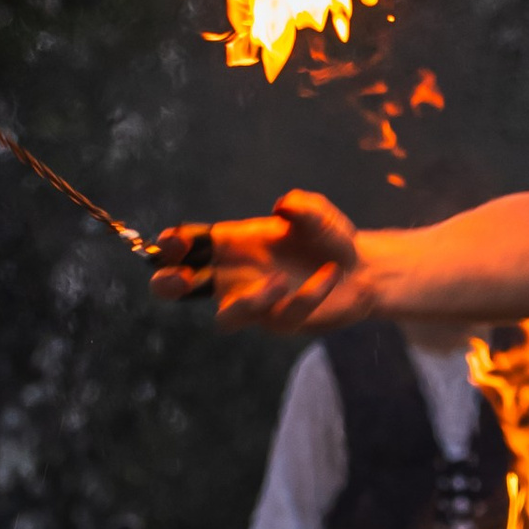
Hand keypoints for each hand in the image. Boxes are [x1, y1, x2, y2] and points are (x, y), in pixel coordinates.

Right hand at [154, 192, 370, 325]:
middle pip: (179, 289)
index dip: (171, 246)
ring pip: (226, 318)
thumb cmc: (326, 237)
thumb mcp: (317, 214)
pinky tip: (330, 273)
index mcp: (229, 244)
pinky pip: (284, 314)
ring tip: (279, 280)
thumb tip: (282, 207)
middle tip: (181, 278)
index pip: (186, 246)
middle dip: (169, 284)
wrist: (359, 267)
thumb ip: (301, 206)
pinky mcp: (282, 322)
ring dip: (246, 302)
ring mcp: (255, 303)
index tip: (173, 242)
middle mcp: (233, 275)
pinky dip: (308, 293)